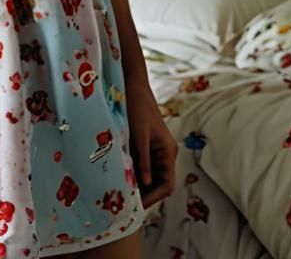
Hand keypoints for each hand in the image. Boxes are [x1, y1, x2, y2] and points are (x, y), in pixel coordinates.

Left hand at [125, 79, 178, 209]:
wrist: (134, 86)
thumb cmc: (138, 107)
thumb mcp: (139, 135)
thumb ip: (143, 159)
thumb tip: (145, 183)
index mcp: (168, 151)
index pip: (167, 185)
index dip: (153, 197)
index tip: (137, 205)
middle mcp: (165, 153)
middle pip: (159, 183)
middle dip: (145, 193)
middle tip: (126, 203)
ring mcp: (156, 150)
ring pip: (151, 176)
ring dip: (139, 184)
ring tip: (122, 193)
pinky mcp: (147, 145)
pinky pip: (143, 166)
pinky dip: (134, 173)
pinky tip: (122, 177)